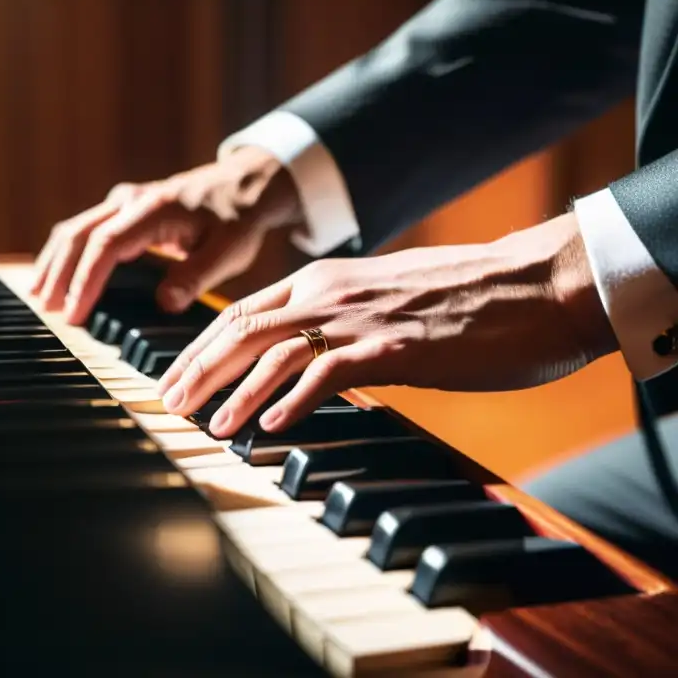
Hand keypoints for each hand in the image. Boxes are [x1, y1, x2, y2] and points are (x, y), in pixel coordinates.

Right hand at [30, 146, 304, 324]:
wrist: (244, 186)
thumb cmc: (237, 219)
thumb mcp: (228, 252)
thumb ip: (196, 277)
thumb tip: (165, 304)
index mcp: (154, 210)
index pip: (106, 245)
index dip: (85, 280)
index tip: (74, 312)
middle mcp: (130, 201)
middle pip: (79, 235)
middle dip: (59, 274)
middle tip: (47, 310)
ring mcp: (123, 202)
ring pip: (75, 229)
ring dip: (55, 262)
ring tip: (39, 296)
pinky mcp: (122, 208)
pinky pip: (84, 229)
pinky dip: (66, 253)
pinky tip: (56, 275)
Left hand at [156, 212, 618, 437]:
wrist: (537, 283)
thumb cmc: (468, 297)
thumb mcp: (386, 299)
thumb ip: (342, 318)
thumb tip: (312, 355)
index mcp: (325, 279)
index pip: (243, 313)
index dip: (201, 347)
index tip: (177, 377)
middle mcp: (330, 291)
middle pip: (241, 329)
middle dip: (196, 367)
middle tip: (167, 403)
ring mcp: (360, 317)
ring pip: (272, 351)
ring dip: (233, 390)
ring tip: (206, 423)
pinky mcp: (394, 346)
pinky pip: (327, 373)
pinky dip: (292, 401)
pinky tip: (270, 427)